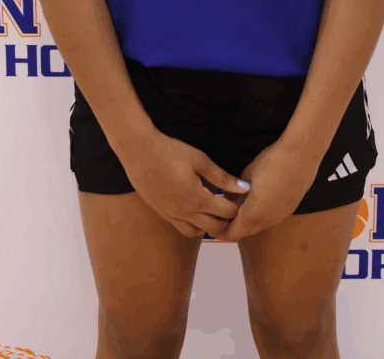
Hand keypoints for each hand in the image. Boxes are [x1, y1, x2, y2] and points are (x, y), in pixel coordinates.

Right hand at [117, 130, 250, 238]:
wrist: (138, 151)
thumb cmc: (169, 151)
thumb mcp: (199, 160)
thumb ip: (222, 177)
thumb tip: (245, 187)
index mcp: (196, 199)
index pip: (226, 213)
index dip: (238, 207)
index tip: (244, 199)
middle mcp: (184, 212)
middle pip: (214, 228)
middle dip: (228, 222)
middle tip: (234, 209)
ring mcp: (171, 215)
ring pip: (196, 232)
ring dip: (209, 226)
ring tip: (215, 210)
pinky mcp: (161, 213)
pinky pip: (181, 227)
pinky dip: (193, 224)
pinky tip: (196, 209)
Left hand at [218, 138, 321, 241]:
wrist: (301, 156)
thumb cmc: (272, 162)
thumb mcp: (246, 175)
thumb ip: (234, 192)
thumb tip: (228, 200)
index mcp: (254, 214)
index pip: (232, 234)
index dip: (219, 231)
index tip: (211, 223)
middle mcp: (268, 221)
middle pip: (245, 232)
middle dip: (232, 226)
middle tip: (220, 215)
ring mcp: (280, 217)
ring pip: (258, 226)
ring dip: (247, 220)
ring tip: (237, 205)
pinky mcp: (289, 210)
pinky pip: (270, 218)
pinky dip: (260, 215)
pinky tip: (256, 199)